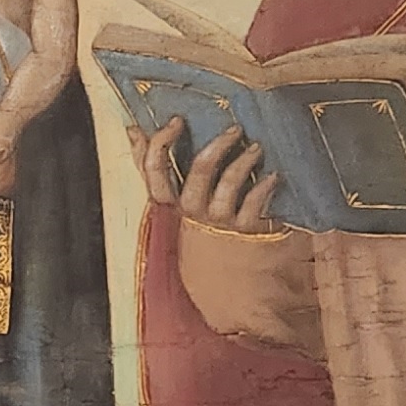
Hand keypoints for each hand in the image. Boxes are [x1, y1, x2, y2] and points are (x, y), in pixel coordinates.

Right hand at [134, 114, 274, 229]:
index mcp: (170, 204)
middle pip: (199, 172)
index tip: (176, 120)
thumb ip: (156, 169)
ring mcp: (219, 222)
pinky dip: (264, 186)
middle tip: (235, 129)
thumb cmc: (198, 233)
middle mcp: (192, 212)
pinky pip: (254, 203)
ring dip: (244, 161)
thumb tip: (132, 130)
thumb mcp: (173, 206)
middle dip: (217, 146)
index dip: (160, 143)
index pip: (154, 170)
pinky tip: (273, 176)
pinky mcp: (244, 231)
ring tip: (257, 147)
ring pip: (229, 184)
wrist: (226, 284)